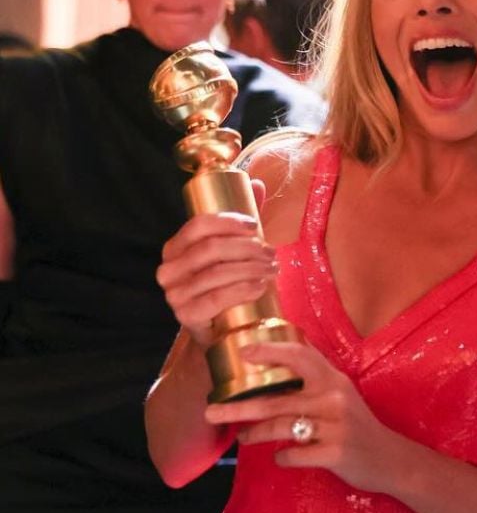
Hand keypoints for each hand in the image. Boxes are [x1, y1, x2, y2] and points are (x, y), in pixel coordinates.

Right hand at [156, 207, 275, 347]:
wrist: (221, 328)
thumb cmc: (226, 284)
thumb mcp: (233, 251)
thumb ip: (241, 221)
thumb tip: (256, 184)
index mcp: (175, 248)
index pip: (198, 226)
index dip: (228, 222)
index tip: (255, 226)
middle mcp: (168, 270)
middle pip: (211, 249)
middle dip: (247, 247)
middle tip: (271, 252)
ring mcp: (174, 295)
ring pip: (217, 273)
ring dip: (251, 268)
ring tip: (272, 269)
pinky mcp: (186, 317)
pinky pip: (216, 298)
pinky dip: (242, 290)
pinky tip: (261, 287)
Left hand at [204, 341, 409, 492]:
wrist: (389, 458)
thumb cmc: (357, 423)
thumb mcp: (341, 392)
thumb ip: (316, 373)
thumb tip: (285, 346)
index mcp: (332, 379)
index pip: (300, 355)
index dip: (270, 351)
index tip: (243, 352)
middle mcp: (334, 398)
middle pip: (278, 398)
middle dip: (240, 405)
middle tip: (212, 410)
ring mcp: (336, 426)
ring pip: (282, 426)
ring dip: (255, 433)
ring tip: (241, 437)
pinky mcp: (337, 453)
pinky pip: (296, 454)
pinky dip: (282, 457)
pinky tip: (278, 457)